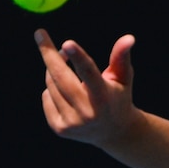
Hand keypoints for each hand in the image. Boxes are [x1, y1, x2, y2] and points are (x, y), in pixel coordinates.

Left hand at [35, 29, 138, 147]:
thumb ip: (121, 57)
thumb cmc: (118, 97)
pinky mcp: (59, 129)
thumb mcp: (123, 77)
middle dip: (49, 54)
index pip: (89, 74)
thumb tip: (129, 37)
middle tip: (40, 34)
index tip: (67, 42)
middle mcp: (87, 113)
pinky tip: (67, 95)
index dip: (79, 57)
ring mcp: (71, 123)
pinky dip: (52, 89)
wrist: (114, 133)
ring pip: (51, 85)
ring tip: (69, 71)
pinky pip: (46, 97)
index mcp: (104, 98)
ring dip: (54, 72)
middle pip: (61, 78)